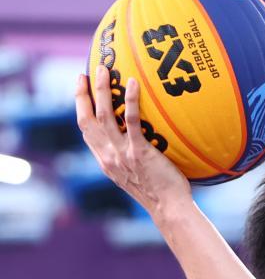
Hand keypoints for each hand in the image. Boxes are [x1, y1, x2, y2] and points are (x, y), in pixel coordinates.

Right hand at [75, 66, 191, 219]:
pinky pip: (131, 121)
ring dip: (102, 90)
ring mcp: (122, 154)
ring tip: (104, 69)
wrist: (169, 209)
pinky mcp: (139, 152)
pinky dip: (131, 100)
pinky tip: (133, 83)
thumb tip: (136, 143)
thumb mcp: (136, 176)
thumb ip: (129, 159)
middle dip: (82, 94)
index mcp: (106, 162)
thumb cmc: (160, 193)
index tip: (81, 92)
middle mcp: (108, 156)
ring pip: (104, 115)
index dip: (81, 109)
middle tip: (85, 73)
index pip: (86, 132)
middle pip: (87, 119)